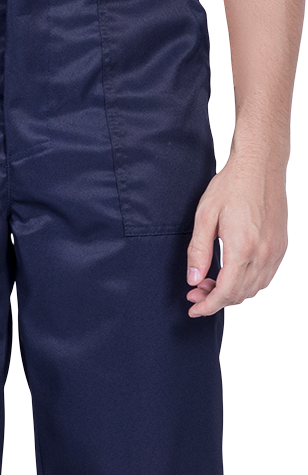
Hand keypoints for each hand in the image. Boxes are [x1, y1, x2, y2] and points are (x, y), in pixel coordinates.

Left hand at [186, 148, 287, 316]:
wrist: (259, 166)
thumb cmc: (233, 185)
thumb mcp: (205, 216)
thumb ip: (198, 251)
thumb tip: (194, 279)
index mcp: (243, 247)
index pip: (225, 292)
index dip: (207, 306)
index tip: (194, 308)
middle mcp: (263, 253)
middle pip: (239, 295)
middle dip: (216, 300)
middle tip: (196, 291)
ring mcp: (275, 251)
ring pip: (254, 289)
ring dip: (232, 293)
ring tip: (211, 281)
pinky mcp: (280, 246)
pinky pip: (265, 277)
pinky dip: (248, 283)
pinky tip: (232, 273)